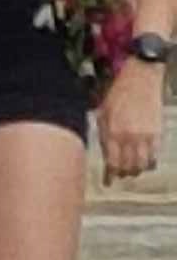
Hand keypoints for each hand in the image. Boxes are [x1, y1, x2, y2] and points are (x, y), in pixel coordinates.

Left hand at [97, 60, 164, 182]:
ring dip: (136, 171)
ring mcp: (143, 136)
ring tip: (132, 170)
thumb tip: (104, 152)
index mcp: (110, 132)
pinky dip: (149, 163)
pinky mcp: (157, 133)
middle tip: (120, 175)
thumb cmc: (117, 92)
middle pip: (126, 167)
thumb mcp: (102, 112)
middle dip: (122, 174)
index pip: (111, 163)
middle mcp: (127, 137)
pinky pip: (154, 157)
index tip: (108, 182)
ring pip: (141, 165)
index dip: (110, 175)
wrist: (139, 77)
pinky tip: (145, 162)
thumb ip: (103, 133)